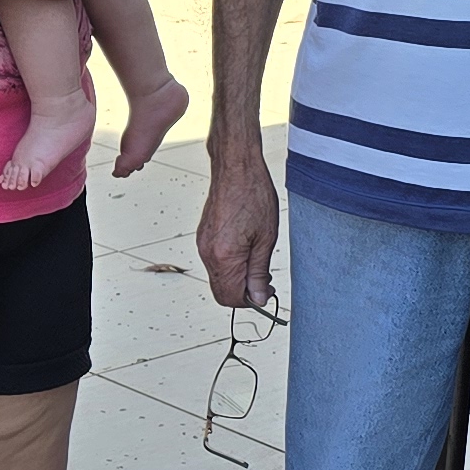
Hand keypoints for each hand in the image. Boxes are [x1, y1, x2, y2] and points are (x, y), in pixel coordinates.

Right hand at [197, 145, 280, 310]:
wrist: (236, 168)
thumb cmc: (253, 195)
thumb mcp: (266, 238)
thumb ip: (259, 272)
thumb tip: (258, 297)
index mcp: (224, 257)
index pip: (230, 298)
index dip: (250, 302)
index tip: (265, 292)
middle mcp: (208, 254)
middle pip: (221, 291)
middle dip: (243, 292)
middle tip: (264, 281)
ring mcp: (203, 244)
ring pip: (218, 277)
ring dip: (237, 278)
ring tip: (258, 260)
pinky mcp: (203, 236)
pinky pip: (214, 263)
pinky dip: (230, 265)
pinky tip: (246, 250)